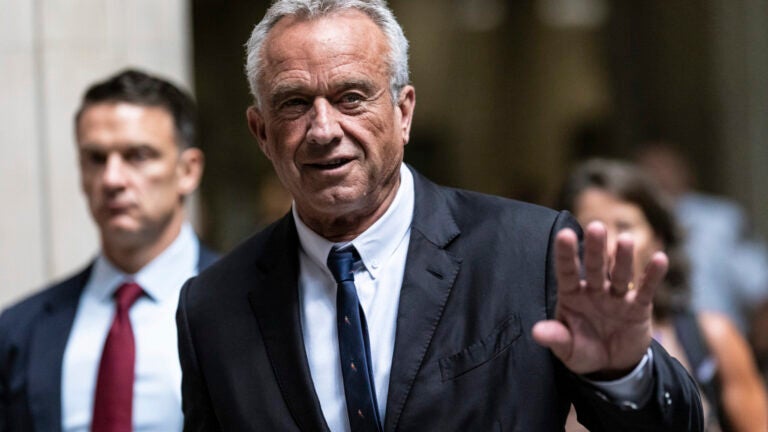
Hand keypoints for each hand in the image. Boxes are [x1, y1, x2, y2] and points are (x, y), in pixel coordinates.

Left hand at [532, 221, 667, 377]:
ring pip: (619, 274)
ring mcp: (617, 297)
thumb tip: (536, 332)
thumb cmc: (583, 350)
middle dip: (595, 248)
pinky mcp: (638, 307)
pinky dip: (652, 276)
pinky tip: (660, 259)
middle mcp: (594, 290)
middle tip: (596, 227)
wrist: (611, 365)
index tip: (564, 235)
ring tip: (625, 240)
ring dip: (623, 258)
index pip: (567, 272)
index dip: (566, 255)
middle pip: (594, 267)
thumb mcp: (567, 349)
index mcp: (572, 295)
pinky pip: (645, 290)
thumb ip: (555, 338)